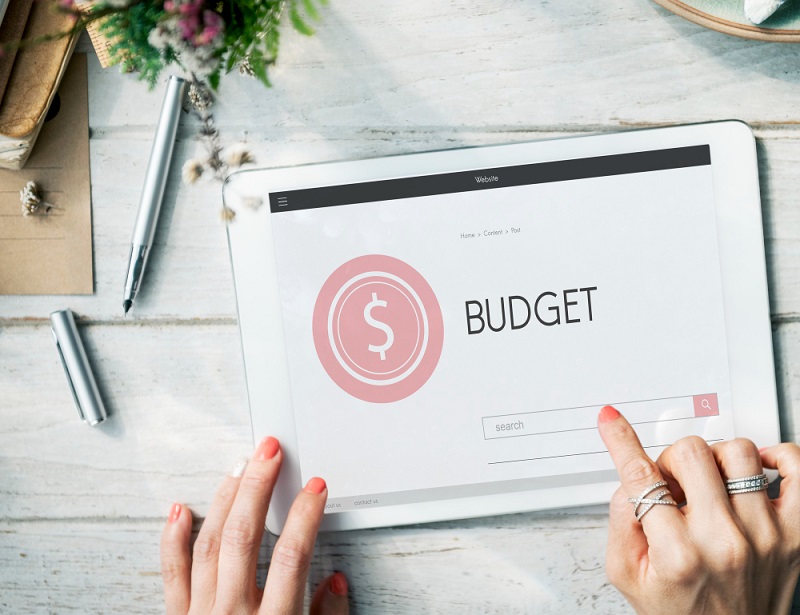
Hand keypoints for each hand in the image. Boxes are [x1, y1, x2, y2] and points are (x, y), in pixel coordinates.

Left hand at [159, 436, 348, 614]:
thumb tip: (338, 581)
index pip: (293, 557)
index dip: (305, 515)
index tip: (315, 486)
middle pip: (246, 536)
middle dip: (258, 486)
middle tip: (269, 451)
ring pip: (210, 544)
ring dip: (224, 499)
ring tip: (239, 467)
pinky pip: (171, 574)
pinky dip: (172, 539)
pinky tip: (180, 509)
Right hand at [598, 405, 799, 614]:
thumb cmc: (680, 611)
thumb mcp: (627, 574)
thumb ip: (620, 520)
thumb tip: (631, 474)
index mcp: (678, 554)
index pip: (641, 478)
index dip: (621, 441)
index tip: (611, 420)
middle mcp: (725, 541)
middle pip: (690, 453)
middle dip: (671, 461)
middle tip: (672, 483)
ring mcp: (766, 535)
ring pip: (738, 452)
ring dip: (715, 459)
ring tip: (710, 483)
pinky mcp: (796, 533)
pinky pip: (797, 468)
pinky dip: (778, 457)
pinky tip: (756, 468)